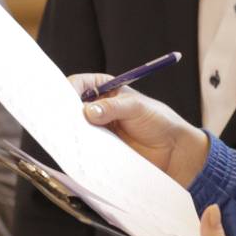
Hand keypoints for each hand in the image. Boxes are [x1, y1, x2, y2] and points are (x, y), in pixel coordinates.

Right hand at [71, 74, 208, 183]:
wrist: (173, 151)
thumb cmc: (159, 121)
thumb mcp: (137, 108)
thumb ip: (113, 108)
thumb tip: (89, 112)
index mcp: (103, 88)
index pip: (77, 84)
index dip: (66, 91)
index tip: (62, 102)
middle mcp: (96, 107)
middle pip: (69, 108)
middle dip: (64, 114)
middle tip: (63, 122)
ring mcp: (95, 129)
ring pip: (73, 129)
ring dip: (70, 133)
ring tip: (70, 138)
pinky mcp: (98, 148)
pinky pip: (82, 148)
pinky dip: (78, 149)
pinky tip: (78, 151)